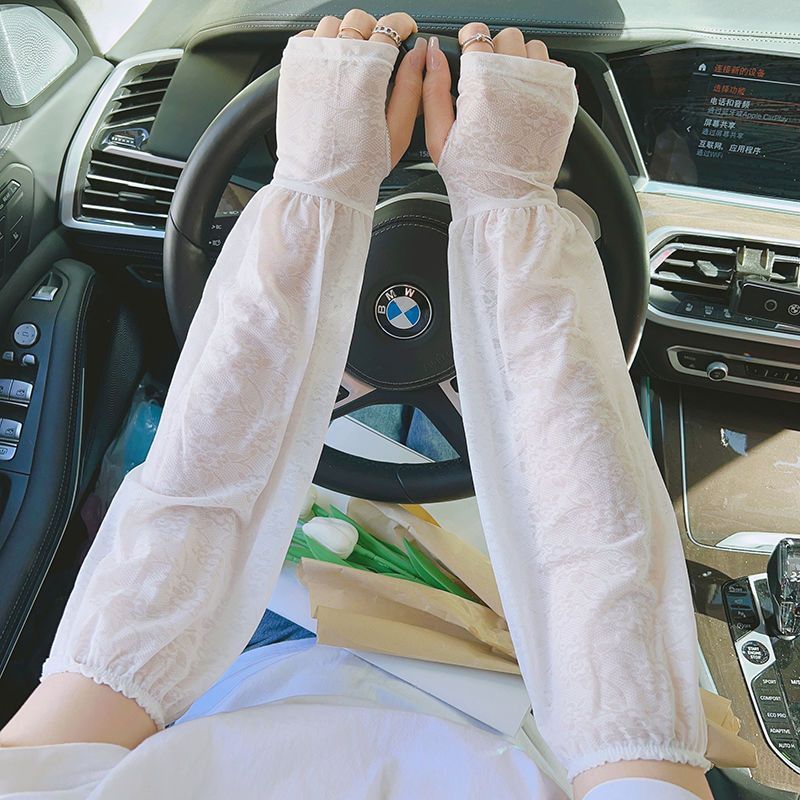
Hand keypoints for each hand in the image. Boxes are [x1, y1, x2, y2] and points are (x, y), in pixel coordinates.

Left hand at [276, 10, 424, 207]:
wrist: (319, 183)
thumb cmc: (358, 165)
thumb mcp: (399, 130)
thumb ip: (412, 86)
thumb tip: (421, 53)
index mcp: (368, 72)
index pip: (390, 27)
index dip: (402, 26)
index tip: (405, 31)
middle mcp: (338, 59)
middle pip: (359, 20)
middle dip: (373, 28)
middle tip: (379, 48)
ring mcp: (312, 61)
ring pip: (331, 24)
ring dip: (345, 34)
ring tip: (351, 56)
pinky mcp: (292, 69)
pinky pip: (306, 38)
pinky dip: (319, 43)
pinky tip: (329, 64)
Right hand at [421, 23, 577, 217]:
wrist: (509, 204)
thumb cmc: (473, 178)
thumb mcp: (439, 137)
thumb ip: (432, 89)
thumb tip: (434, 53)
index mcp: (483, 86)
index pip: (476, 35)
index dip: (469, 40)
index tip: (468, 49)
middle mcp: (517, 80)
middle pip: (508, 37)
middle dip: (496, 51)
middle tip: (489, 76)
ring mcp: (545, 89)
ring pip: (535, 48)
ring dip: (521, 60)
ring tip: (510, 87)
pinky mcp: (564, 102)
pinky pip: (557, 68)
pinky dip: (543, 76)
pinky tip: (529, 98)